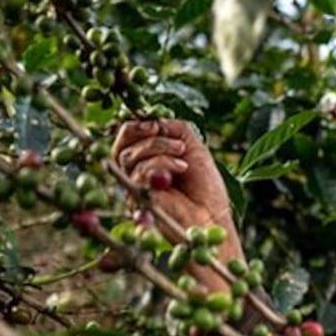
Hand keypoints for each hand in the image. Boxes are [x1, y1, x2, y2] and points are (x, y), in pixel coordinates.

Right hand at [112, 120, 244, 285]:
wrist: (213, 215)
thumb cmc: (205, 185)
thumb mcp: (193, 147)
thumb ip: (175, 128)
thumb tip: (154, 120)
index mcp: (144, 157)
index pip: (126, 135)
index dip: (137, 125)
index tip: (156, 123)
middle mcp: (133, 172)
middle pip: (122, 143)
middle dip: (150, 136)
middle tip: (176, 142)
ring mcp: (133, 186)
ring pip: (130, 156)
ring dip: (161, 150)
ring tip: (185, 162)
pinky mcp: (136, 199)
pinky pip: (138, 172)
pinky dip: (162, 164)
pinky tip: (181, 170)